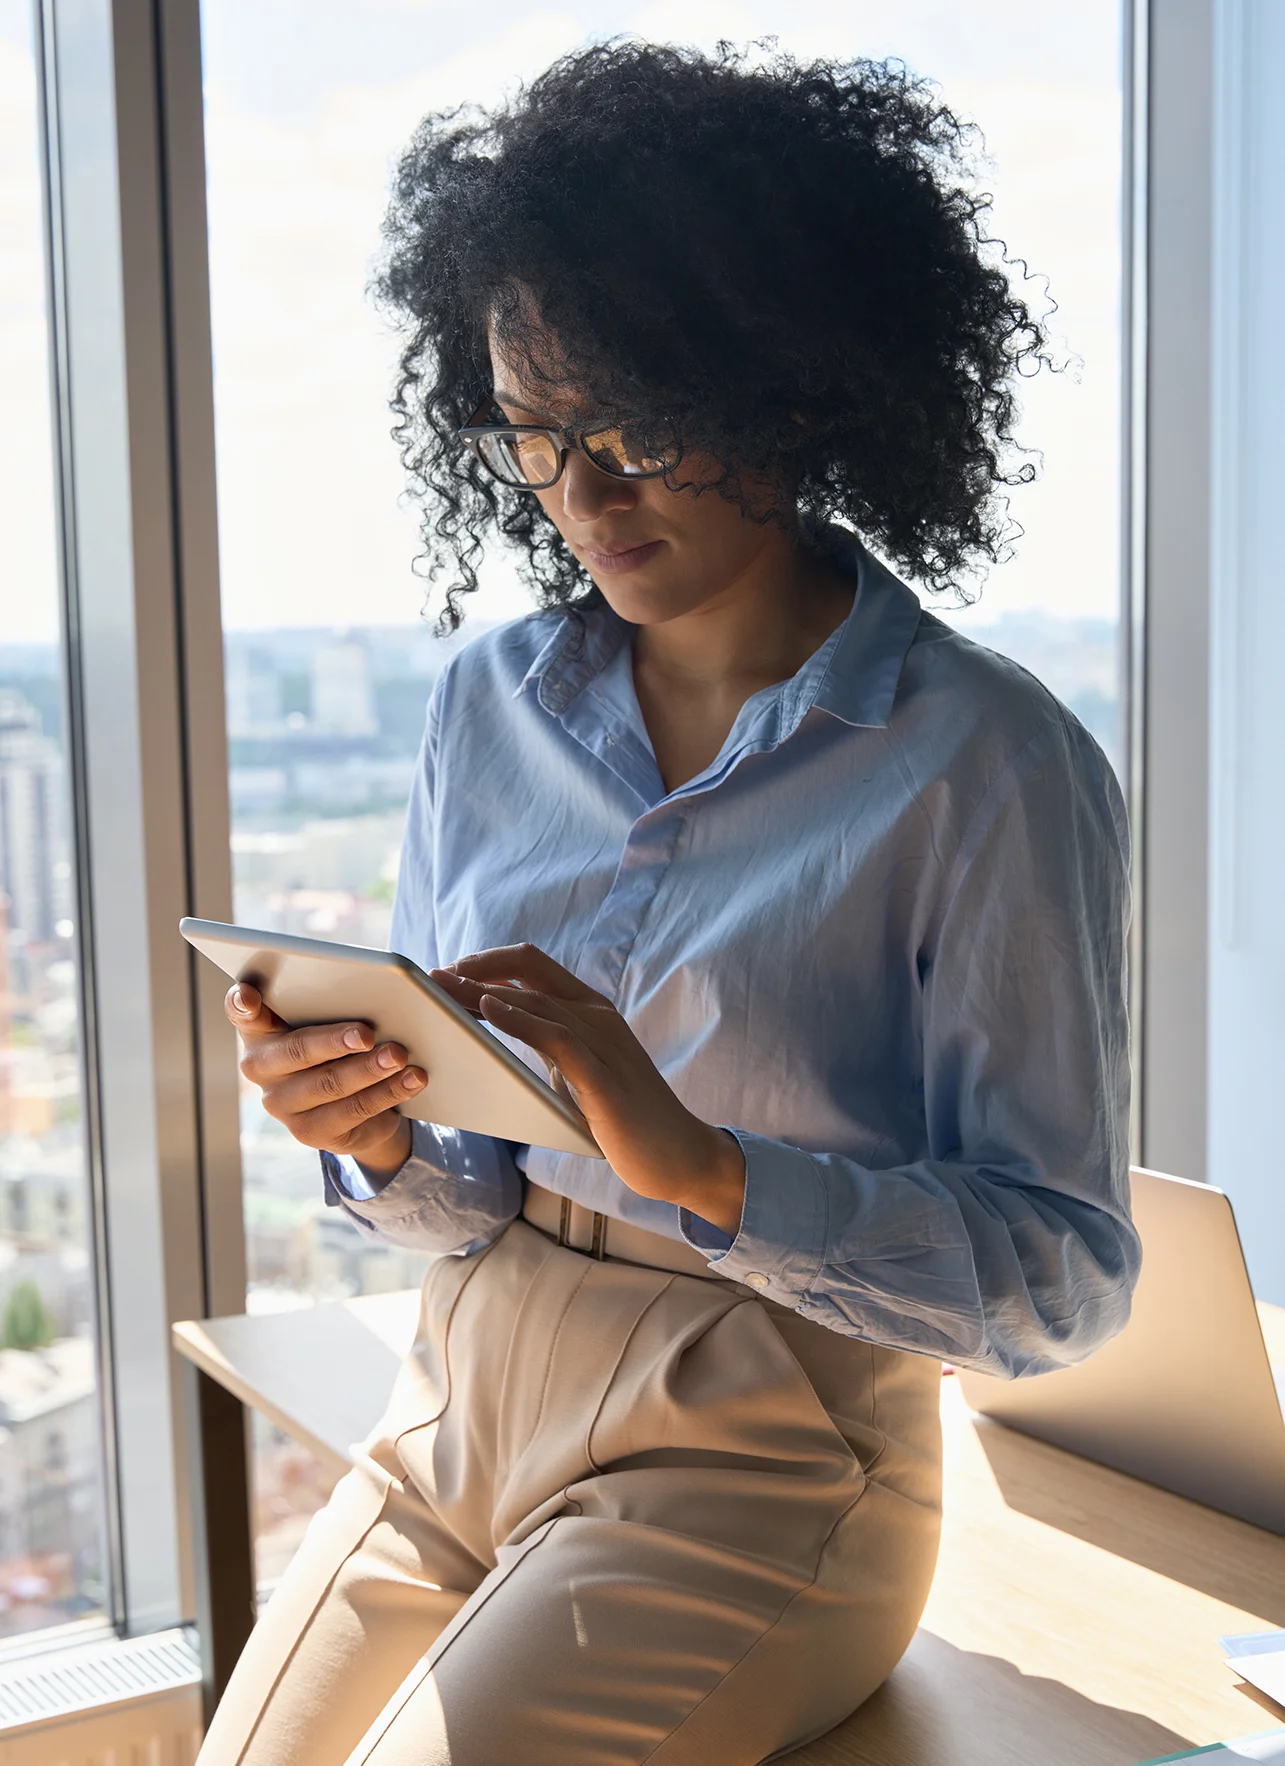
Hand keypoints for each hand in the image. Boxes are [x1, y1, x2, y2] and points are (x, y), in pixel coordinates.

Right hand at [225, 982, 425, 1174]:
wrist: (355, 1103)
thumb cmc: (339, 1043)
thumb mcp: (333, 1017)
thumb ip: (338, 997)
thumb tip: (394, 984)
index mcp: (260, 1029)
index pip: (241, 1012)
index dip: (242, 1003)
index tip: (251, 996)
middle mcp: (261, 1067)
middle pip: (296, 1050)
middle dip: (335, 1041)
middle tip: (368, 1034)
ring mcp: (282, 1104)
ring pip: (330, 1084)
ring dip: (369, 1069)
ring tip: (399, 1055)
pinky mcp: (311, 1132)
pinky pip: (355, 1111)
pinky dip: (388, 1092)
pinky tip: (412, 1079)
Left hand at [430, 944, 746, 1234]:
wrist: (678, 1155)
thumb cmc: (625, 1118)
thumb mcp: (578, 1071)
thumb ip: (548, 1045)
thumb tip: (497, 1037)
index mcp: (591, 1009)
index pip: (532, 963)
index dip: (486, 961)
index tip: (447, 974)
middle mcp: (598, 1015)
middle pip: (528, 969)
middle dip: (475, 967)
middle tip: (431, 977)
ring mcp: (604, 1042)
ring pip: (536, 998)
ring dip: (482, 990)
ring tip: (442, 989)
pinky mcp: (604, 1078)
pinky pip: (557, 1037)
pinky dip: (520, 1019)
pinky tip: (488, 1010)